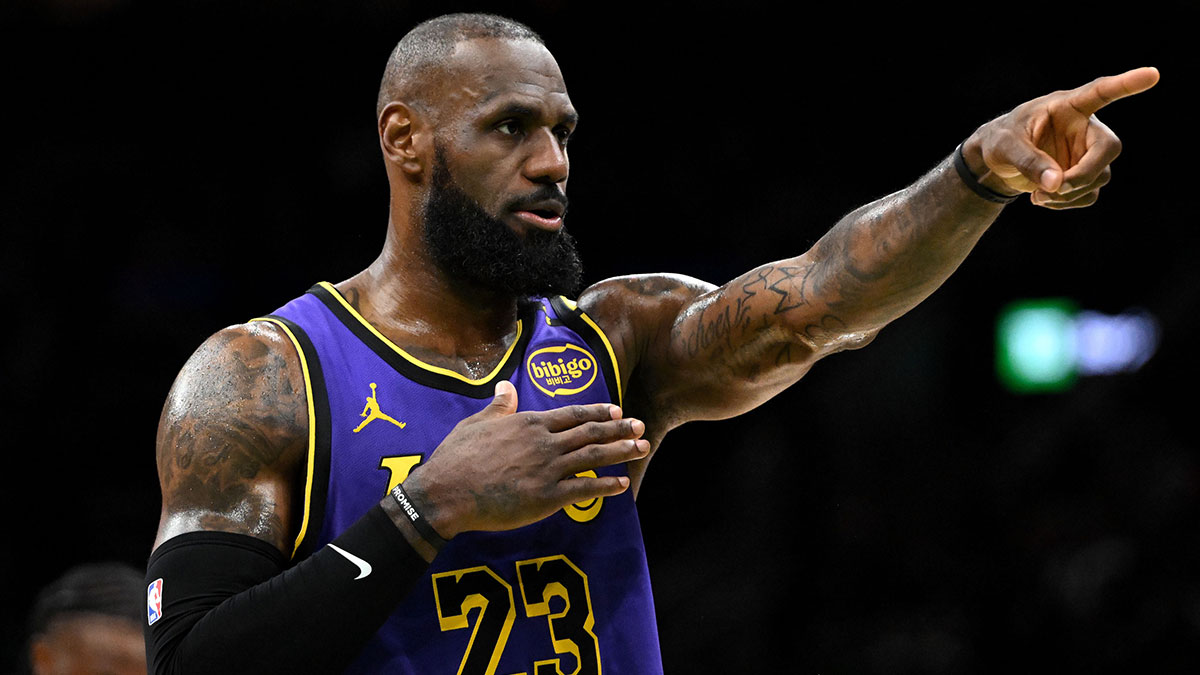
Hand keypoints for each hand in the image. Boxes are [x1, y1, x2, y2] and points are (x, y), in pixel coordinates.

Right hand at [403, 380, 648, 538]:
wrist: (446, 492)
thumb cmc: (456, 458)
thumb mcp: (476, 424)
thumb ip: (497, 407)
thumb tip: (504, 388)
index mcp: (528, 424)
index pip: (571, 414)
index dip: (597, 413)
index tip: (617, 411)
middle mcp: (543, 443)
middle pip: (589, 433)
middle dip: (619, 430)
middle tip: (641, 426)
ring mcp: (547, 470)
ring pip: (593, 457)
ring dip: (621, 452)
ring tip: (642, 448)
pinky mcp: (546, 498)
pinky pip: (584, 489)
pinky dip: (606, 486)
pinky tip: (623, 485)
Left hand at [962, 67, 1158, 208]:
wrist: (997, 162)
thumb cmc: (1001, 141)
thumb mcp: (1005, 147)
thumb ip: (1028, 161)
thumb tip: (1057, 184)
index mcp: (1067, 107)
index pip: (1100, 92)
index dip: (1126, 84)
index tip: (1152, 74)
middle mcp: (1084, 128)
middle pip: (1108, 149)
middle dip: (1085, 173)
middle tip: (1056, 187)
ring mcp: (1086, 153)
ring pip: (1100, 177)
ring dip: (1071, 193)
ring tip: (1038, 196)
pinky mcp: (1083, 175)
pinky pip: (1089, 194)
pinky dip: (1069, 202)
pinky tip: (1044, 199)